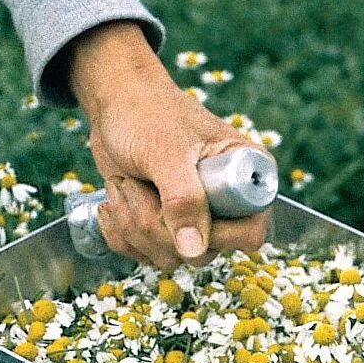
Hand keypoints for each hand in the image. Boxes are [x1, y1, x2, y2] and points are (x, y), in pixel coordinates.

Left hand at [67, 21, 272, 268]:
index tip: (175, 205)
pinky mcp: (166, 229)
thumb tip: (195, 252)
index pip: (249, 233)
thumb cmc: (147, 114)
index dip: (212, 232)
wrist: (114, 105)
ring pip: (170, 256)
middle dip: (158, 225)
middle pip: (204, 252)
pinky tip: (117, 197)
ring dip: (134, 224)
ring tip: (126, 184)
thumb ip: (185, 200)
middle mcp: (229, 205)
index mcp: (248, 178)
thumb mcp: (167, 152)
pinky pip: (144, 254)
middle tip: (137, 185)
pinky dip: (120, 230)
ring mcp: (196, 220)